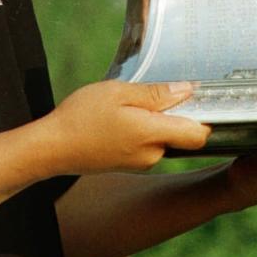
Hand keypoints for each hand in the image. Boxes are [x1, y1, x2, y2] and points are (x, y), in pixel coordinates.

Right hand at [40, 80, 211, 175]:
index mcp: (152, 135)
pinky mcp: (129, 166)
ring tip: (125, 105)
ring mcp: (140, 164)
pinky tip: (117, 120)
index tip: (194, 96)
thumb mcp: (118, 93)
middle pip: (180, 133)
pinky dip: (139, 131)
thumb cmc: (82, 116)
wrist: (52, 148)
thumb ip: (155, 94)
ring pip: (161, 138)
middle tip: (146, 93)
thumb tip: (187, 90)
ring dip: (152, 122)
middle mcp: (152, 155)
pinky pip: (146, 146)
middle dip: (171, 113)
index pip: (199, 134)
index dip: (203, 115)